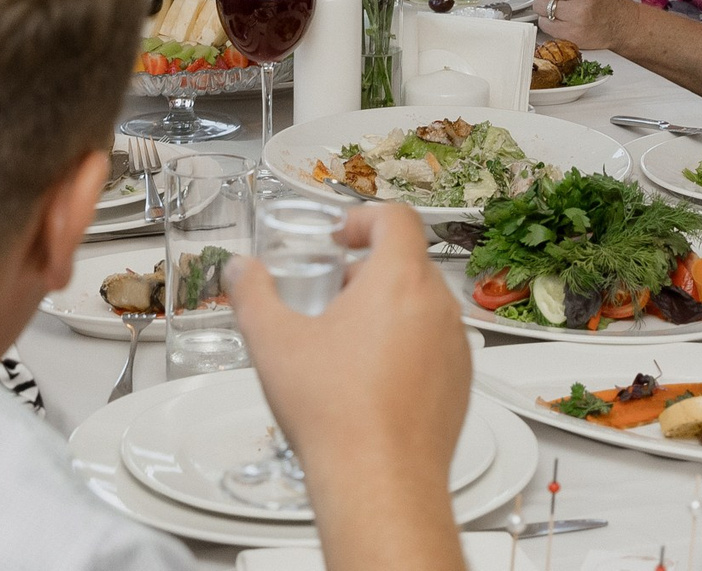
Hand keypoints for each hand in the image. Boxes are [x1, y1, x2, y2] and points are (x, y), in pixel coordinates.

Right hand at [228, 204, 466, 559]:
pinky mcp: (461, 384)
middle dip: (368, 271)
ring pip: (424, 306)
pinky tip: (371, 380)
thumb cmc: (337, 415)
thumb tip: (240, 271)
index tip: (341, 236)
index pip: (396, 218)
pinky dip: (408, 347)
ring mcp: (456, 347)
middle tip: (333, 294)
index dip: (363, 218)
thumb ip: (252, 293)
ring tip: (347, 342)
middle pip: (409, 262)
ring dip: (389, 309)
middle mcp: (438, 306)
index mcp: (399, 280)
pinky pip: (436, 346)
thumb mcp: (273, 342)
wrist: (379, 482)